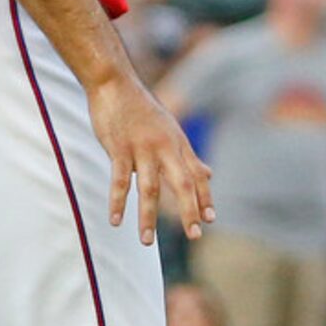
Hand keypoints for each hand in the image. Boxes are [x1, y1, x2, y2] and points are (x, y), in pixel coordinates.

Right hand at [87, 74, 213, 243]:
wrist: (115, 83)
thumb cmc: (142, 110)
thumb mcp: (171, 131)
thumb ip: (189, 157)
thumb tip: (210, 175)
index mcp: (178, 144)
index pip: (196, 175)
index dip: (204, 197)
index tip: (210, 219)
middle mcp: (165, 147)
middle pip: (182, 184)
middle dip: (189, 210)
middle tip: (195, 235)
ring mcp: (142, 148)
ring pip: (150, 188)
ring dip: (148, 217)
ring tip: (147, 241)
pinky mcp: (119, 148)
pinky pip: (120, 181)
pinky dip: (118, 202)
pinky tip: (116, 222)